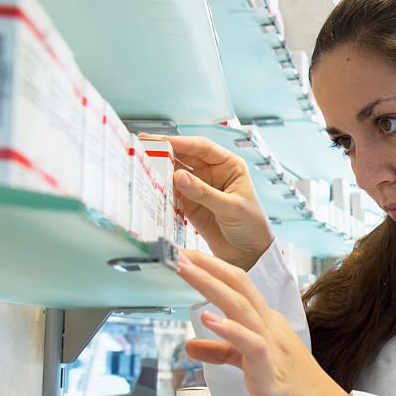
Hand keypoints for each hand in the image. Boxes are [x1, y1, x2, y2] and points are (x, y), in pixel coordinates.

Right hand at [140, 133, 272, 270]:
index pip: (202, 148)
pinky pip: (173, 194)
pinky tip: (151, 187)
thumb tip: (179, 177)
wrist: (250, 254)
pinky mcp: (190, 205)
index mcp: (229, 166)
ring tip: (143, 167)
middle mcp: (213, 174)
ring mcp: (200, 189)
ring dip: (161, 171)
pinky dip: (162, 191)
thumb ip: (204, 193)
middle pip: (185, 158)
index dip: (182, 143)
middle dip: (165, 153)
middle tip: (144, 148)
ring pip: (176, 174)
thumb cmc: (252, 226)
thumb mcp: (231, 207)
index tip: (163, 141)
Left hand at [177, 249, 351, 395]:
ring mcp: (273, 345)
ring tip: (185, 270)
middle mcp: (270, 327)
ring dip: (211, 286)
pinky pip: (250, 344)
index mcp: (268, 323)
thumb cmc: (295, 392)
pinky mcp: (271, 369)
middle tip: (178, 252)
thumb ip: (223, 352)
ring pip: (240, 307)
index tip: (186, 256)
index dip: (212, 269)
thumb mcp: (251, 366)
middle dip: (207, 267)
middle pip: (239, 286)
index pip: (239, 286)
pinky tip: (208, 319)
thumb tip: (190, 344)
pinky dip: (229, 329)